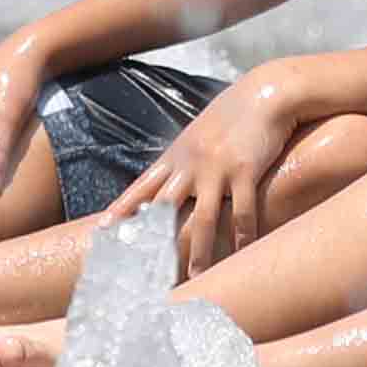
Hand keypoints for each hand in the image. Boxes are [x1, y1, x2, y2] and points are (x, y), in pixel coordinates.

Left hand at [101, 65, 313, 274]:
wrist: (266, 91)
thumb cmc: (235, 114)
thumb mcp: (201, 133)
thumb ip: (186, 158)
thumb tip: (176, 177)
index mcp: (176, 156)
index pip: (141, 187)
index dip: (121, 210)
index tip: (101, 230)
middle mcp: (190, 164)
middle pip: (163, 208)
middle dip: (150, 238)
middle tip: (138, 266)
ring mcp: (217, 168)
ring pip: (202, 217)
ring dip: (198, 250)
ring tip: (194, 275)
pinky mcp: (245, 170)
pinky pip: (242, 210)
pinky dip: (243, 234)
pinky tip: (244, 251)